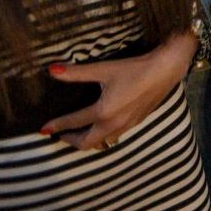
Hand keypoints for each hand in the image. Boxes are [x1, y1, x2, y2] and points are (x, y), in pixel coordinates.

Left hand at [43, 30, 194, 151]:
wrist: (168, 69)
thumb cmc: (135, 68)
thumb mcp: (104, 69)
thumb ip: (77, 73)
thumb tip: (52, 70)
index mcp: (103, 112)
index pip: (73, 122)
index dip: (56, 125)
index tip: (43, 129)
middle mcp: (114, 123)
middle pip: (87, 142)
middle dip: (71, 140)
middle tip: (60, 134)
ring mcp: (127, 125)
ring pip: (102, 142)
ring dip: (88, 140)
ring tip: (79, 133)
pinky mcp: (137, 122)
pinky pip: (115, 136)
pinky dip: (103, 136)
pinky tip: (104, 126)